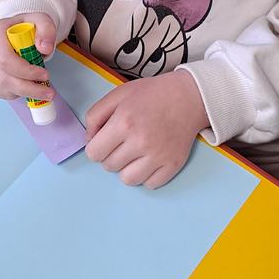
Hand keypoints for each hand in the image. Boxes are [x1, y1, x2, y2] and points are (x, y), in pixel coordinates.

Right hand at [0, 13, 55, 100]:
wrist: (10, 33)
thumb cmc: (25, 28)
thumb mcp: (40, 21)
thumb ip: (46, 31)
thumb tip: (45, 49)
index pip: (5, 59)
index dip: (26, 71)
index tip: (45, 74)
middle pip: (3, 77)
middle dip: (29, 87)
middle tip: (48, 91)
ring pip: (2, 87)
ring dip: (25, 92)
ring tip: (42, 91)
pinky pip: (0, 91)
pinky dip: (16, 93)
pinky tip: (28, 87)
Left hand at [85, 72, 208, 188]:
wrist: (189, 96)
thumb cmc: (152, 94)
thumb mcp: (118, 95)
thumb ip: (95, 116)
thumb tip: (89, 141)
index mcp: (123, 123)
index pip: (93, 153)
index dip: (96, 147)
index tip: (105, 141)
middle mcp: (140, 142)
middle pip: (109, 167)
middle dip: (111, 156)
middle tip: (123, 142)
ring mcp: (158, 156)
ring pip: (128, 180)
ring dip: (126, 169)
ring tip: (135, 153)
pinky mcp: (172, 165)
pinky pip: (150, 184)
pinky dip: (147, 175)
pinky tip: (149, 160)